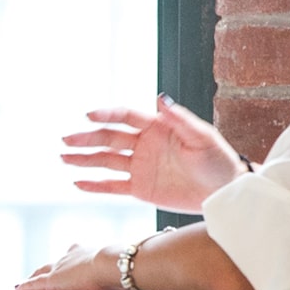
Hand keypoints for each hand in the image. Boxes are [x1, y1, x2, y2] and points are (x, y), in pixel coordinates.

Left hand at [15, 243, 126, 289]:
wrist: (114, 263)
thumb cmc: (122, 264)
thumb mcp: (121, 266)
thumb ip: (125, 268)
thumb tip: (143, 269)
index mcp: (86, 252)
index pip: (72, 255)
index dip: (66, 260)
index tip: (63, 262)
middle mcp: (69, 257)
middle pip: (52, 264)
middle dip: (45, 269)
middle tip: (37, 273)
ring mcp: (59, 268)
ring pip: (40, 273)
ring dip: (33, 279)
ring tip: (25, 284)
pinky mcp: (52, 281)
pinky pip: (34, 285)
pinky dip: (26, 287)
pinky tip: (18, 289)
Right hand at [60, 95, 245, 212]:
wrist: (225, 191)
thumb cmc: (218, 160)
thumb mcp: (201, 137)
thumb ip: (179, 119)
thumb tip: (159, 98)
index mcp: (157, 127)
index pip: (126, 117)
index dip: (107, 115)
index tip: (90, 116)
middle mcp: (144, 145)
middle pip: (110, 139)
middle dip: (87, 139)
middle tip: (67, 140)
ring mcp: (140, 167)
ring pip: (106, 161)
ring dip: (85, 159)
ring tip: (64, 158)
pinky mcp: (140, 189)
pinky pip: (113, 186)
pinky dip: (95, 185)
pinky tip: (78, 182)